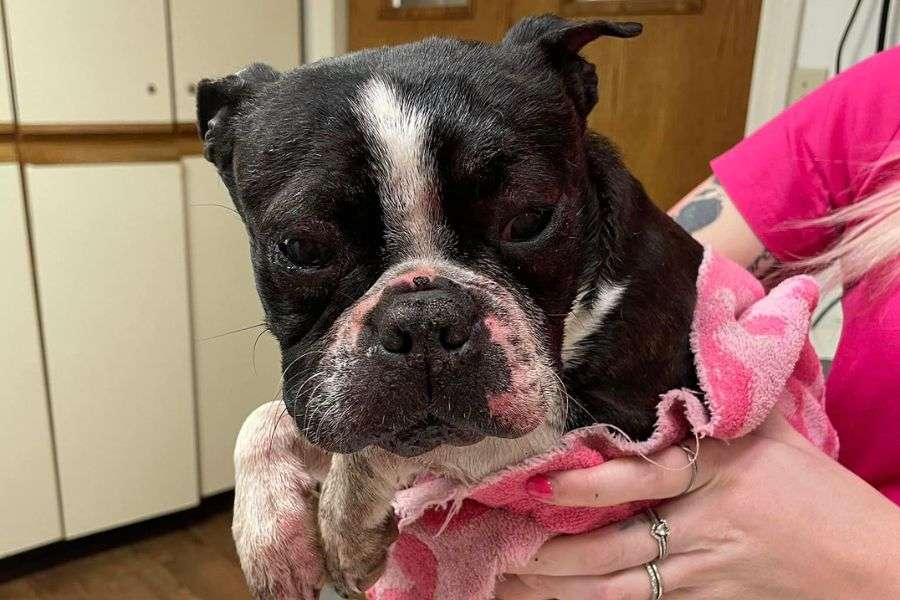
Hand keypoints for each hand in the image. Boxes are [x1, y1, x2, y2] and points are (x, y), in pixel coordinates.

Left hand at [496, 413, 899, 598]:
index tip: (542, 481)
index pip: (647, 477)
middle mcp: (705, 523)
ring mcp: (705, 570)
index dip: (592, 483)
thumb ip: (726, 397)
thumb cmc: (819, 493)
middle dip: (553, 554)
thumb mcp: (775, 434)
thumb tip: (696, 330)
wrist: (872, 568)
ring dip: (561, 589)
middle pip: (616, 547)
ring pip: (619, 587)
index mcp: (718, 469)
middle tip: (499, 549)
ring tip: (509, 582)